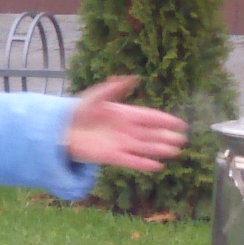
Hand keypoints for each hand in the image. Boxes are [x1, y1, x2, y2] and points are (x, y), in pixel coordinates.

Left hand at [64, 77, 189, 171]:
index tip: (180, 123)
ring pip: (144, 147)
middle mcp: (125, 130)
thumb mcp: (96, 96)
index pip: (149, 117)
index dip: (164, 120)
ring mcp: (120, 143)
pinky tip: (157, 166)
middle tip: (182, 140)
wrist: (61, 130)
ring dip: (159, 150)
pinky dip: (143, 164)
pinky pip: (131, 161)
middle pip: (150, 134)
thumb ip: (114, 88)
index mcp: (124, 114)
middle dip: (166, 136)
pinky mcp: (112, 156)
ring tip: (175, 152)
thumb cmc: (78, 110)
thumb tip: (134, 78)